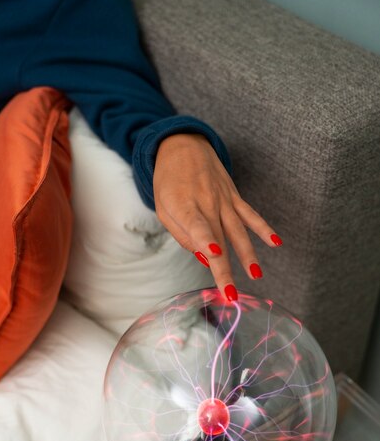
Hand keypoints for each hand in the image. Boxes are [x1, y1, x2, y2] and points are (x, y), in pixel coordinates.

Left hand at [153, 133, 281, 300]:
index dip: (205, 240)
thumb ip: (183, 235)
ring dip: (248, 254)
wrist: (181, 145)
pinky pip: (250, 214)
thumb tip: (206, 258)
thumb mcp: (163, 209)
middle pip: (219, 240)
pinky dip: (263, 228)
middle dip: (225, 269)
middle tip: (230, 295)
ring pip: (238, 231)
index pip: (197, 226)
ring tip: (256, 275)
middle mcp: (207, 204)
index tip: (214, 255)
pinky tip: (276, 242)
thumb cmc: (168, 183)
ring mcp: (223, 200)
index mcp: (184, 207)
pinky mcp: (233, 196)